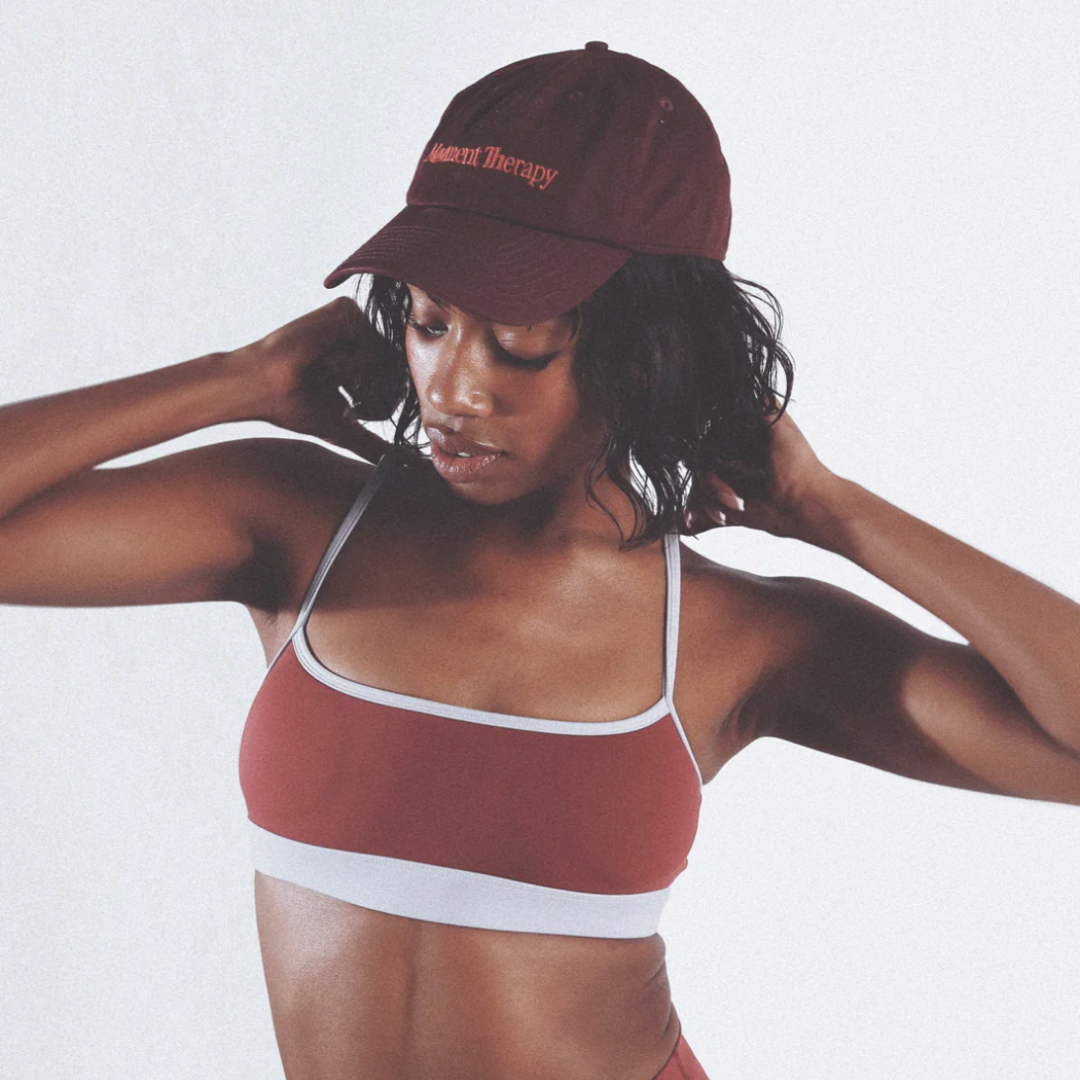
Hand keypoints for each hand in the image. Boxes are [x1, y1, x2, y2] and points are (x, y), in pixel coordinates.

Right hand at [229, 297, 428, 468]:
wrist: (260, 387)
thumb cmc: (291, 404)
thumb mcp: (343, 427)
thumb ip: (375, 444)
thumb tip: (409, 468)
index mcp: (362, 360)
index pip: (398, 384)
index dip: (380, 406)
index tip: (350, 409)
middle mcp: (361, 338)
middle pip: (399, 372)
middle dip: (373, 396)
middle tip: (343, 398)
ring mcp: (354, 322)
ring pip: (389, 360)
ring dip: (356, 380)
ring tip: (326, 376)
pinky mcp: (345, 310)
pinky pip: (374, 344)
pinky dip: (349, 364)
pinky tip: (323, 362)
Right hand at [682, 407, 838, 541]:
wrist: (806, 506)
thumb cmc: (800, 469)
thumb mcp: (783, 430)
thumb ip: (766, 409)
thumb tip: (755, 386)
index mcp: (745, 441)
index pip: (711, 440)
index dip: (711, 448)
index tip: (726, 457)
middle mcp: (735, 461)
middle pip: (701, 463)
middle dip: (713, 478)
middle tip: (738, 484)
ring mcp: (731, 484)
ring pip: (700, 486)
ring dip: (715, 495)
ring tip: (737, 503)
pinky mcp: (728, 507)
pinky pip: (704, 507)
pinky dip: (708, 513)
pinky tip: (722, 516)